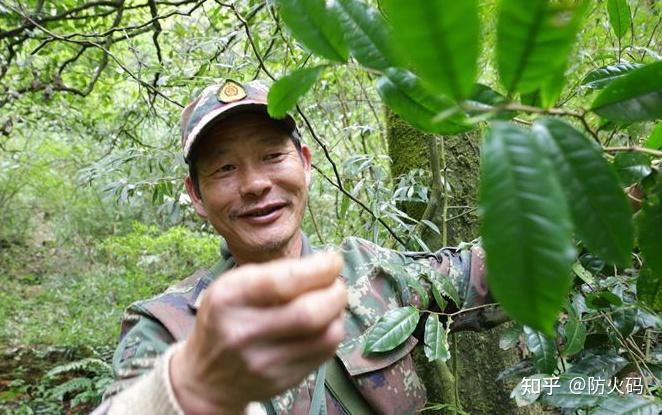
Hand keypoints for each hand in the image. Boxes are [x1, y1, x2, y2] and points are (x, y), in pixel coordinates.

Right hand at [170, 251, 346, 414]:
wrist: (208, 377)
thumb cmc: (228, 318)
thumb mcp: (232, 287)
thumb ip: (273, 274)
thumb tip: (325, 266)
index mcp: (228, 298)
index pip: (282, 282)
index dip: (318, 269)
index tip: (333, 261)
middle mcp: (243, 332)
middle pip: (308, 313)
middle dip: (335, 292)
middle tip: (337, 283)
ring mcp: (263, 361)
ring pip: (325, 335)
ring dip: (338, 313)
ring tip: (332, 302)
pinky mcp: (282, 381)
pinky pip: (325, 352)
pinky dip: (333, 331)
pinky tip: (326, 323)